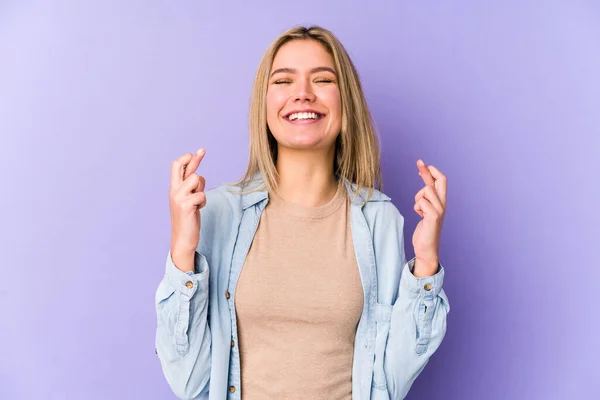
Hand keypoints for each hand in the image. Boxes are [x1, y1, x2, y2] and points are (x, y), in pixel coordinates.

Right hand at [169, 148, 206, 271]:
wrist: (183, 239)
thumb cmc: (187, 219)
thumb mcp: (188, 200)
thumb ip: (191, 187)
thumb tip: (197, 173)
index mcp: (174, 188)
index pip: (176, 167)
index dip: (186, 159)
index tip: (195, 152)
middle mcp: (174, 191)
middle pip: (182, 167)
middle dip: (195, 159)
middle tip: (202, 150)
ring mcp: (178, 198)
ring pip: (197, 179)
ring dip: (202, 189)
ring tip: (198, 202)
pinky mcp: (185, 206)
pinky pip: (201, 195)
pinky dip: (203, 202)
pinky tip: (198, 210)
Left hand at [412, 159, 446, 276]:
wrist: (427, 248)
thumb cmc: (425, 230)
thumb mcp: (425, 211)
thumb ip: (426, 198)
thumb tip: (425, 184)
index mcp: (441, 201)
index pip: (441, 181)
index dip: (431, 172)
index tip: (422, 166)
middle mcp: (443, 204)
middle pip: (439, 181)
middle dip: (427, 171)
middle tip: (419, 161)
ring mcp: (439, 210)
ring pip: (425, 191)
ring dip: (417, 198)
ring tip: (419, 211)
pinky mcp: (433, 216)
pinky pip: (421, 202)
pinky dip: (417, 208)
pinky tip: (420, 217)